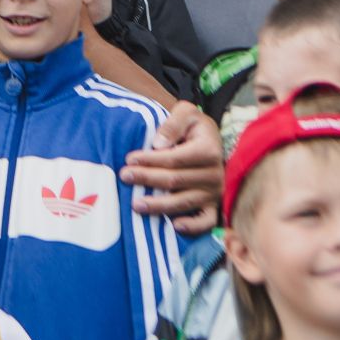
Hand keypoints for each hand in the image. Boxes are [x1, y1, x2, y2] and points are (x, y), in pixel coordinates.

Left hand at [121, 101, 220, 235]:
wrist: (211, 139)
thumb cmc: (194, 126)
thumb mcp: (186, 113)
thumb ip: (173, 123)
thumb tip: (158, 145)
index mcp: (208, 149)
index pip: (174, 159)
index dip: (150, 160)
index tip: (129, 159)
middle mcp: (214, 173)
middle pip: (175, 180)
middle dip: (148, 179)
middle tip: (125, 177)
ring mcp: (214, 191)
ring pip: (184, 201)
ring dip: (159, 205)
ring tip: (136, 205)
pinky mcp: (213, 204)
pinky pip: (206, 220)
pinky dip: (193, 226)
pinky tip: (175, 226)